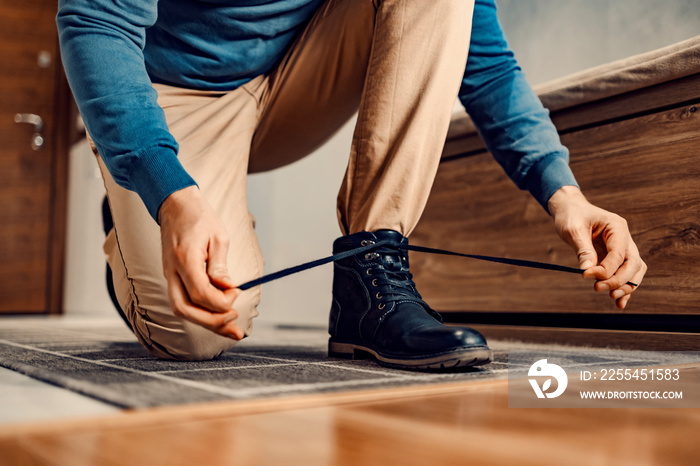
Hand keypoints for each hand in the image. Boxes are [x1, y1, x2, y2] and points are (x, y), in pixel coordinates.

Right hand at [158, 186, 243, 338]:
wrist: (175, 205)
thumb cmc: (200, 217)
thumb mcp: (218, 237)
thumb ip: (220, 266)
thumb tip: (227, 289)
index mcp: (185, 258)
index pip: (200, 293)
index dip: (221, 302)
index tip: (236, 293)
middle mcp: (172, 271)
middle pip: (185, 309)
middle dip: (211, 321)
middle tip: (234, 321)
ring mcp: (169, 275)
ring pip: (180, 310)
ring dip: (205, 322)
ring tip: (230, 329)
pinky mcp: (172, 277)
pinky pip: (182, 302)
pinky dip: (200, 313)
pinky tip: (218, 317)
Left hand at [548, 186, 646, 308]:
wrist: (570, 210)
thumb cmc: (571, 216)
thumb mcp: (572, 230)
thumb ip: (583, 250)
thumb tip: (588, 271)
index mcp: (617, 227)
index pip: (618, 254)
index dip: (606, 269)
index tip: (587, 276)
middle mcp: (624, 237)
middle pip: (633, 264)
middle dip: (618, 280)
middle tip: (598, 288)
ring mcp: (622, 247)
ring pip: (635, 270)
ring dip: (626, 286)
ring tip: (611, 297)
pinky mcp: (616, 256)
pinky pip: (626, 273)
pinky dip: (624, 287)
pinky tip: (618, 302)